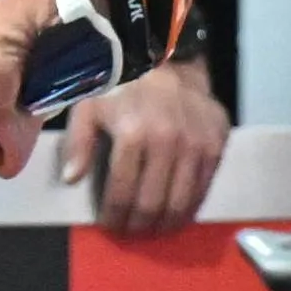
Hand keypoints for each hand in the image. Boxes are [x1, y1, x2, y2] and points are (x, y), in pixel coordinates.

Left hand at [61, 58, 230, 236]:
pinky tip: (177, 211)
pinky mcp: (217, 143)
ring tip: (154, 228)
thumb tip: (72, 180)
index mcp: (133, 133)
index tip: (110, 226)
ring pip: (181, 202)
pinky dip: (190, 206)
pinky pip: (204, 187)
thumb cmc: (122, 85)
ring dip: (165, 223)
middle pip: (153, 204)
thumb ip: (78, 143)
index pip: (122, 193)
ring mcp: (197, 143)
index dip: (114, 217)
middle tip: (131, 232)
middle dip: (139, 226)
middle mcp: (168, 141)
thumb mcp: (89, 105)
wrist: (168, 58)